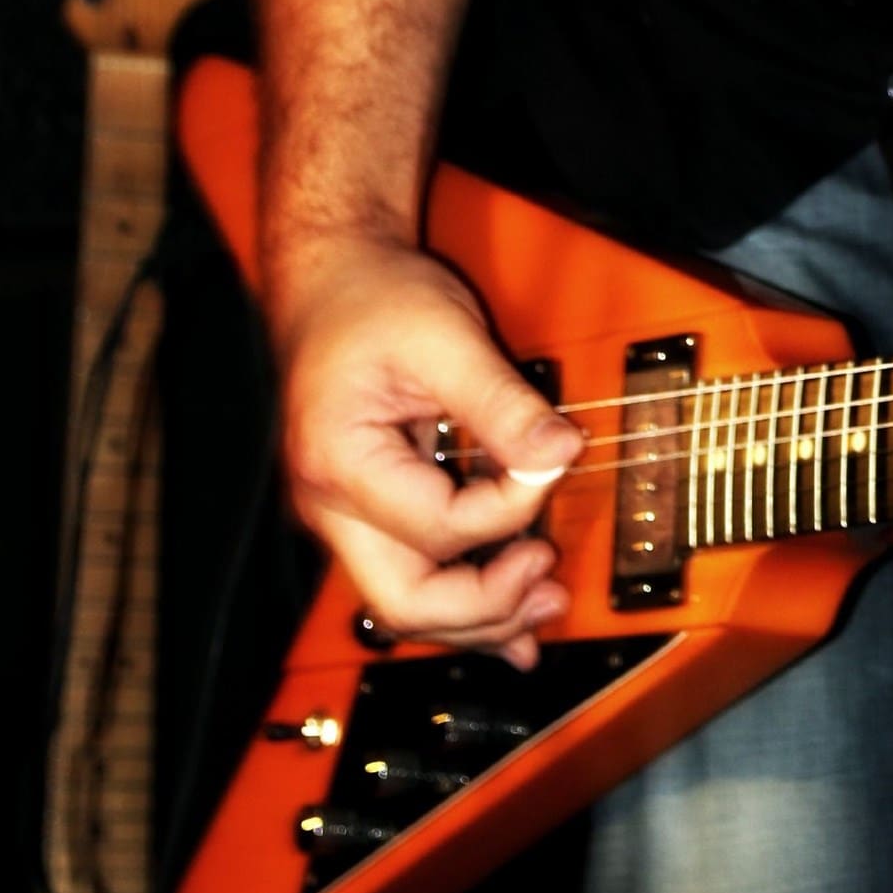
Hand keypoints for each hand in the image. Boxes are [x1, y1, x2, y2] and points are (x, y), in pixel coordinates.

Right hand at [269, 235, 583, 668]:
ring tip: (542, 607)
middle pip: (405, 604)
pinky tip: (508, 607)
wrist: (332, 275)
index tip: (551, 462)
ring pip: (407, 603)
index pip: (439, 528)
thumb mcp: (446, 336)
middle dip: (484, 610)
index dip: (509, 508)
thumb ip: (503, 402)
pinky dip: (462, 594)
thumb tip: (561, 451)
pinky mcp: (370, 508)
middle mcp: (331, 505)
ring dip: (478, 617)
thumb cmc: (370, 298)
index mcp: (340, 463)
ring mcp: (346, 514)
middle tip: (549, 586)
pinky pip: (413, 570)